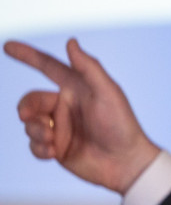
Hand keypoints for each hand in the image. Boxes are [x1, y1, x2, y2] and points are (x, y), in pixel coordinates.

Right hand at [4, 38, 160, 194]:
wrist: (125, 163)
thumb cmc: (121, 124)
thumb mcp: (107, 92)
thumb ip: (88, 67)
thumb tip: (71, 41)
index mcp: (77, 88)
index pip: (48, 67)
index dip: (28, 56)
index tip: (8, 46)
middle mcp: (66, 106)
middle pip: (31, 100)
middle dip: (26, 107)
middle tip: (27, 115)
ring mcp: (60, 127)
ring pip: (29, 124)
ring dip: (36, 130)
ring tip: (53, 139)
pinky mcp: (57, 148)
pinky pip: (34, 145)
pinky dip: (39, 148)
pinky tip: (54, 152)